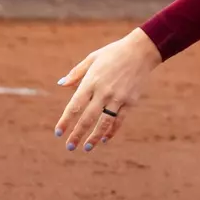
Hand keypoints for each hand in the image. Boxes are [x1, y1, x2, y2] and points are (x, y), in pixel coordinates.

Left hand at [54, 28, 161, 151]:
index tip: (58, 132)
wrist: (140, 51)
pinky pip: (119, 120)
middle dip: (77, 134)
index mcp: (91, 81)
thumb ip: (76, 73)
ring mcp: (118, 98)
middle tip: (69, 147)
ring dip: (94, 137)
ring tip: (86, 148)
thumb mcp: (92, 58)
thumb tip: (61, 84)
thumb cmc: (113, 53)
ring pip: (104, 123)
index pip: (75, 105)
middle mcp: (103, 92)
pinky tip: (104, 139)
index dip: (66, 121)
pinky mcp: (130, 102)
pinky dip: (111, 131)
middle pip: (88, 118)